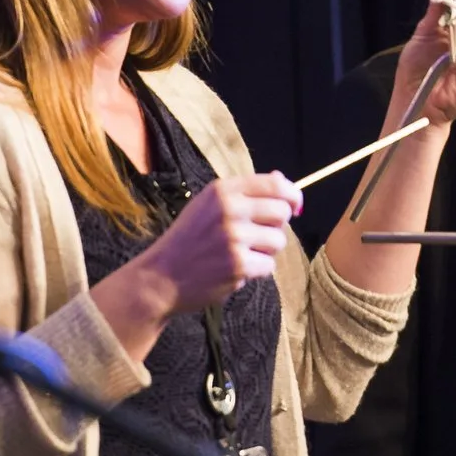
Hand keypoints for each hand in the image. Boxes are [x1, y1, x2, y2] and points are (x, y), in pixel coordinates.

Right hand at [92, 173, 300, 360]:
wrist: (160, 277)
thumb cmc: (188, 240)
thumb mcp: (208, 206)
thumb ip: (244, 193)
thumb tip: (281, 178)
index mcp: (222, 191)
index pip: (274, 183)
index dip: (292, 195)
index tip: (295, 206)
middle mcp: (229, 210)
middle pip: (282, 212)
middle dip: (277, 226)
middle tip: (259, 236)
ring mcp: (234, 238)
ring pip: (279, 241)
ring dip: (266, 251)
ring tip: (241, 254)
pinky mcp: (238, 265)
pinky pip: (269, 266)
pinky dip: (257, 271)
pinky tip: (235, 270)